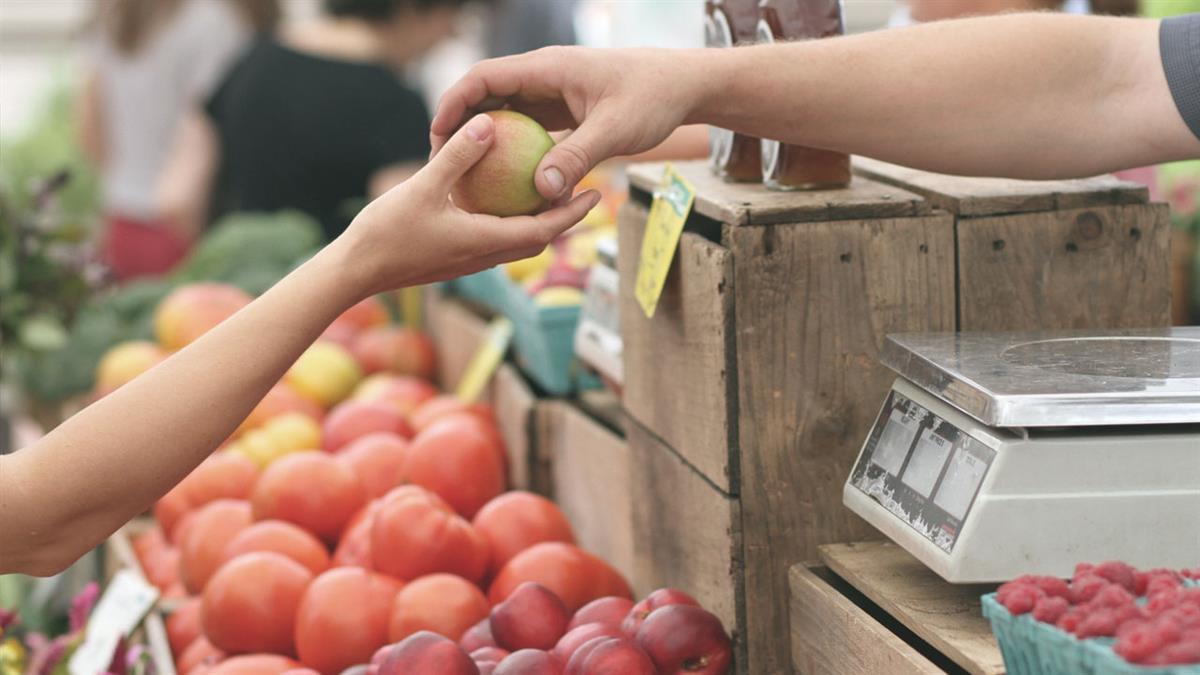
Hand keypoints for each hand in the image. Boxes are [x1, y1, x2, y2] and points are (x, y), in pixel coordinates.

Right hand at [333, 113, 601, 297]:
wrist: (355, 272)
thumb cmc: (386, 233)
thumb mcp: (423, 187)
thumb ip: (457, 156)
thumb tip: (488, 123)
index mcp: (484, 242)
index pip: (544, 231)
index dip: (572, 213)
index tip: (596, 193)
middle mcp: (483, 256)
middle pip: (537, 239)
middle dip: (564, 218)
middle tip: (584, 190)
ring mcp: (468, 260)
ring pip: (516, 242)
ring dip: (538, 221)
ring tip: (549, 193)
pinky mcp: (453, 258)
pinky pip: (493, 239)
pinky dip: (509, 222)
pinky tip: (500, 198)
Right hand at [431, 47, 704, 201]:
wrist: (684, 86)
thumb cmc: (653, 98)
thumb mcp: (615, 130)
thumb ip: (577, 158)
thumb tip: (541, 191)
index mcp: (547, 68)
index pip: (484, 77)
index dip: (454, 103)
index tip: (437, 136)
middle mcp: (544, 76)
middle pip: (486, 95)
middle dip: (460, 125)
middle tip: (441, 163)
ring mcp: (552, 93)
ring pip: (505, 113)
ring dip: (484, 140)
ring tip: (464, 175)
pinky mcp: (563, 110)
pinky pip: (527, 128)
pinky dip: (512, 150)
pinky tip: (505, 182)